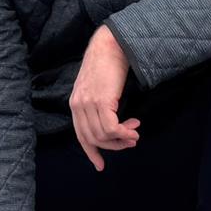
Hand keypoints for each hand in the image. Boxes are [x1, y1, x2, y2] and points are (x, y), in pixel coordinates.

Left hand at [68, 27, 139, 172]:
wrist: (112, 44)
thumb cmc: (109, 63)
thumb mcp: (98, 87)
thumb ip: (99, 105)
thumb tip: (112, 124)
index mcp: (75, 103)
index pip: (81, 135)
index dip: (91, 152)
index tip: (100, 165)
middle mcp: (78, 105)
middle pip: (94, 138)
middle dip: (114, 145)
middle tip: (130, 141)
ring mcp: (88, 103)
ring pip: (103, 135)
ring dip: (122, 138)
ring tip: (135, 131)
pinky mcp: (100, 101)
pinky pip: (111, 128)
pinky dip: (123, 132)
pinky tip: (133, 128)